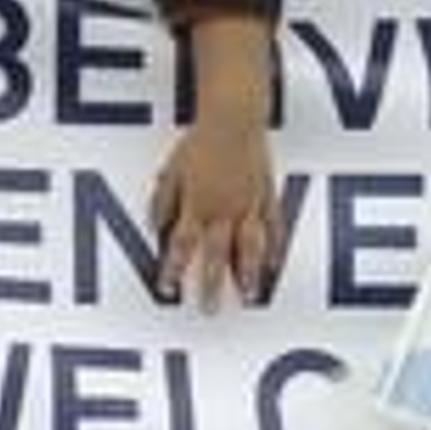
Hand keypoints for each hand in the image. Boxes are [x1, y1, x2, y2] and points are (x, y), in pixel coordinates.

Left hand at [150, 15, 280, 308]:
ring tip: (249, 296)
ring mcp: (248, 205)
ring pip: (249, 248)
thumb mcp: (170, 170)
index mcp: (197, 205)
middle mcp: (224, 210)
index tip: (167, 290)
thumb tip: (156, 228)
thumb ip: (163, 202)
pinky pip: (272, 228)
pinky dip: (274, 248)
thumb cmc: (199, 142)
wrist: (234, 118)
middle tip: (209, 311)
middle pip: (216, 255)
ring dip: (247, 274)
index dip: (173, 270)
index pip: (181, 246)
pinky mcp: (266, 196)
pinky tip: (273, 265)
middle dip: (211, 285)